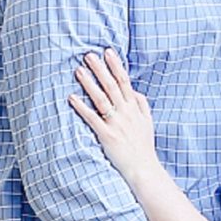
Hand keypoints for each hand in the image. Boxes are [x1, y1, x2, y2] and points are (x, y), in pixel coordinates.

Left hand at [70, 48, 157, 182]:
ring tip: (79, 70)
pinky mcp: (107, 136)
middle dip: (100, 69)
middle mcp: (126, 113)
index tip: (108, 52)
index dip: (116, 66)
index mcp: (134, 108)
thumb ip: (141, 105)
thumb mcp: (147, 122)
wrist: (144, 169)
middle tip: (89, 55)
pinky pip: (92, 118)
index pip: (125, 82)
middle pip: (112, 86)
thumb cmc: (143, 147)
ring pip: (101, 99)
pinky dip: (82, 107)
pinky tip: (72, 98)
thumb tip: (134, 91)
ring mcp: (116, 124)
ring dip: (90, 83)